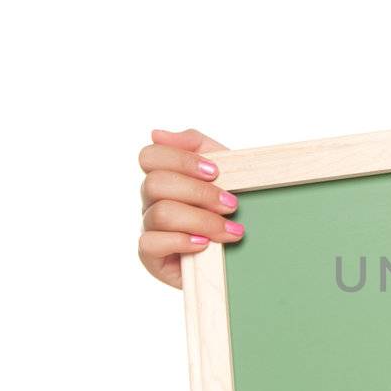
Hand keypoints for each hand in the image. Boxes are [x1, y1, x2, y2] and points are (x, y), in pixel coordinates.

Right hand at [137, 127, 242, 288]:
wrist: (242, 254)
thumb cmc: (228, 210)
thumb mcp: (223, 170)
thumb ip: (197, 145)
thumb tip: (157, 133)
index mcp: (164, 176)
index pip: (150, 155)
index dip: (182, 160)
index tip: (216, 172)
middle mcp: (150, 201)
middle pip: (155, 183)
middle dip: (199, 193)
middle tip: (231, 205)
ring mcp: (149, 228)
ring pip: (161, 213)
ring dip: (202, 220)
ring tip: (231, 231)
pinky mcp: (150, 256)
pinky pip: (151, 243)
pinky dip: (182, 241)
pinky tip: (205, 245)